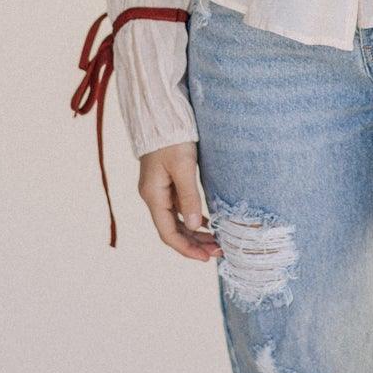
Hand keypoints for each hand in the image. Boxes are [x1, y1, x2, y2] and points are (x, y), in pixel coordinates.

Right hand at [138, 142, 221, 260]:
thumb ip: (189, 197)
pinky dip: (194, 218)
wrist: (160, 115)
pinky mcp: (167, 182)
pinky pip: (180, 208)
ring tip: (217, 242)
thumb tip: (195, 226)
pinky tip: (208, 223)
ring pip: (178, 220)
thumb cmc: (171, 138)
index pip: (168, 233)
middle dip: (195, 243)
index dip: (187, 249)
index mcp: (153, 196)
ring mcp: (160, 189)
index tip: (206, 258)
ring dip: (195, 233)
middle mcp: (154, 196)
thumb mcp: (183, 167)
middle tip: (219, 251)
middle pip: (173, 230)